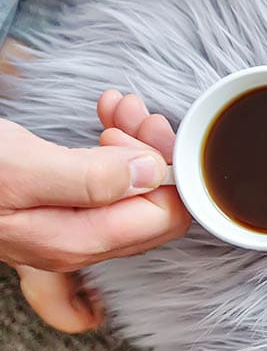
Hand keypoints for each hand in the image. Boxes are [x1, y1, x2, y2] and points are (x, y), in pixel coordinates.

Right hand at [9, 90, 189, 331]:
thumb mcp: (19, 167)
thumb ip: (89, 180)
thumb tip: (152, 176)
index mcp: (76, 242)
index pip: (164, 217)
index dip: (164, 170)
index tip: (137, 131)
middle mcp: (78, 244)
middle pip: (153, 204)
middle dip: (154, 152)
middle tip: (130, 112)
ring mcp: (67, 228)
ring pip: (133, 189)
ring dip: (134, 142)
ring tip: (115, 107)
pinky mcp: (57, 206)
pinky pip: (105, 181)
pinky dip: (112, 146)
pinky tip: (104, 117)